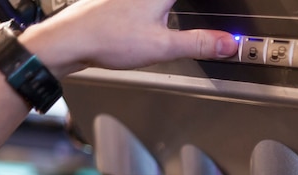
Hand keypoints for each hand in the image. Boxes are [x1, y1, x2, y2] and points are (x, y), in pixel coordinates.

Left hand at [18, 0, 238, 77]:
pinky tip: (158, 16)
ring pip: (162, 2)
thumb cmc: (107, 39)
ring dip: (176, 10)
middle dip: (191, 10)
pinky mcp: (118, 0)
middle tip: (210, 17)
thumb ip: (199, 43)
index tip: (228, 11)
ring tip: (183, 21)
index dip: (213, 4)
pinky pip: (146, 2)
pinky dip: (159, 8)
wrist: (69, 41)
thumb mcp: (163, 46)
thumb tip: (228, 43)